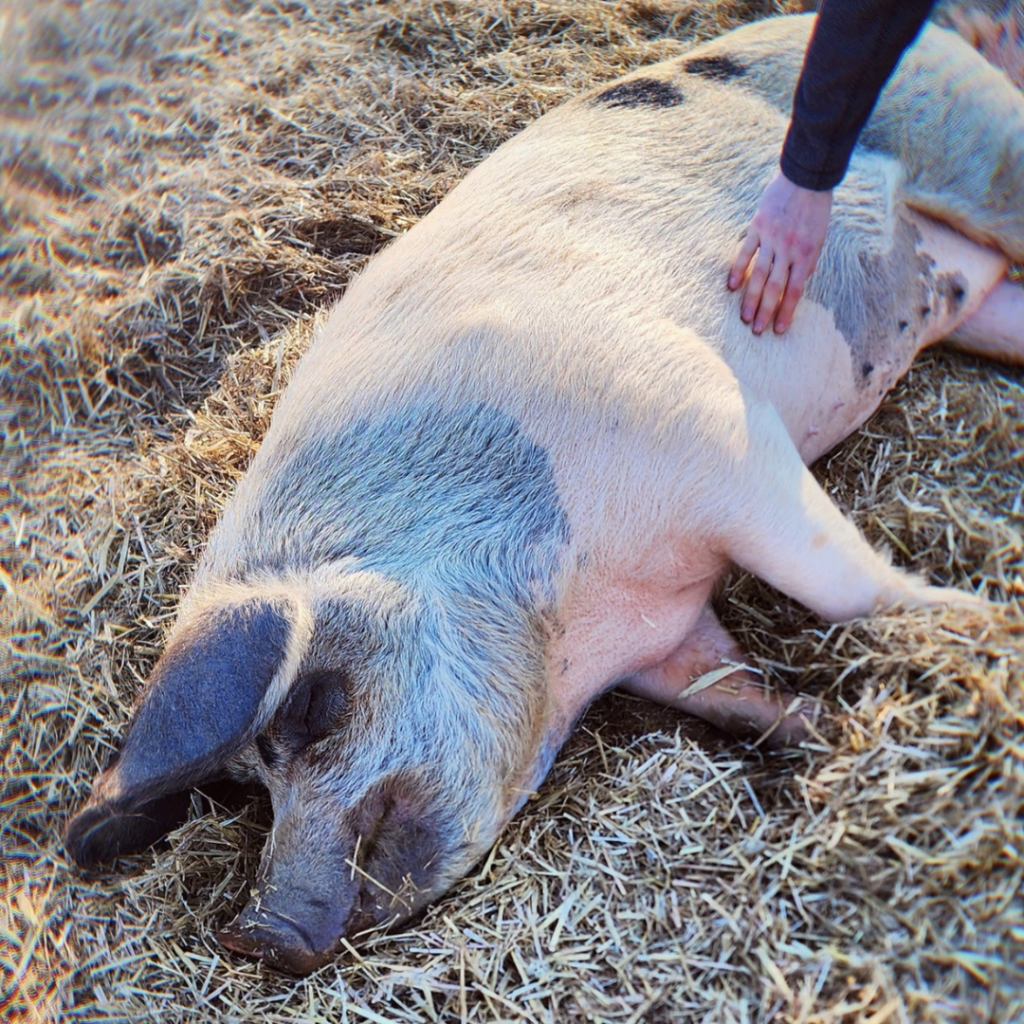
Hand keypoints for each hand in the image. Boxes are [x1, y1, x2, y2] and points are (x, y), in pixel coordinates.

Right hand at [728, 171, 832, 334]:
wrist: (805, 177)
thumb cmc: (815, 208)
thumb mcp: (820, 236)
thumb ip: (810, 260)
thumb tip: (803, 280)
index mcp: (807, 254)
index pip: (795, 290)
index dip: (786, 311)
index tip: (778, 329)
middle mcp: (789, 250)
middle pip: (775, 287)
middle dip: (766, 311)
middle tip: (757, 331)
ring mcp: (772, 239)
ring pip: (759, 274)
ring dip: (751, 298)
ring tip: (744, 317)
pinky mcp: (758, 227)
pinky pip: (746, 252)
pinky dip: (739, 270)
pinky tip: (733, 287)